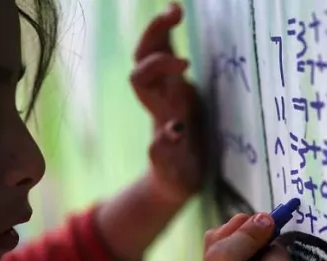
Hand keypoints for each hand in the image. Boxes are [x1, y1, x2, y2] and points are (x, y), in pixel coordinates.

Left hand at [131, 2, 201, 202]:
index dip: (157, 66)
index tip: (185, 64)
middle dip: (153, 37)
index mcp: (160, 112)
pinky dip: (169, 32)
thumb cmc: (177, 176)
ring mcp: (166, 92)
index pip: (143, 81)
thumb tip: (171, 130)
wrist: (174, 178)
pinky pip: (168, 54)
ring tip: (175, 9)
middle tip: (176, 15)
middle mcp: (159, 98)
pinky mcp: (177, 89)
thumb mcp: (176, 174)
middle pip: (141, 61)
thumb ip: (169, 156)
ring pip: (151, 55)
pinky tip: (177, 12)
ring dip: (159, 30)